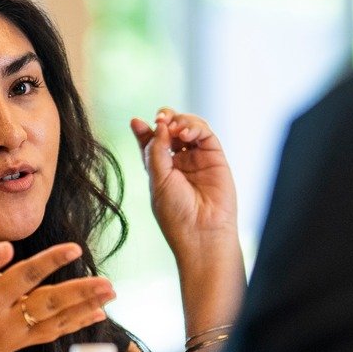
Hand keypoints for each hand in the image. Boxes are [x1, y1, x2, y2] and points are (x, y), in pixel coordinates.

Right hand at [0, 241, 114, 351]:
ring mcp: (15, 336)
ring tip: (111, 293)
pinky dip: (76, 322)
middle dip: (80, 293)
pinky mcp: (20, 342)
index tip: (74, 249)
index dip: (50, 262)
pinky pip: (53, 332)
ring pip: (56, 321)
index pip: (24, 278)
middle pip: (48, 304)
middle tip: (108, 283)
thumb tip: (9, 248)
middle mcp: (4, 322)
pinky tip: (98, 312)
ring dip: (85, 307)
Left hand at [133, 110, 237, 259]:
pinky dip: (194, 127)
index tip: (137, 122)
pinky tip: (185, 133)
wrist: (202, 233)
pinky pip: (205, 133)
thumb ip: (156, 149)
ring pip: (189, 126)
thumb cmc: (176, 214)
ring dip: (180, 120)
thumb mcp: (157, 179)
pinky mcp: (215, 157)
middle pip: (171, 128)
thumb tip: (158, 123)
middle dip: (165, 119)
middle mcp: (180, 162)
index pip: (152, 141)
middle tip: (160, 119)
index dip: (145, 129)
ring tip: (174, 129)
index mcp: (161, 170)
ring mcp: (198, 159)